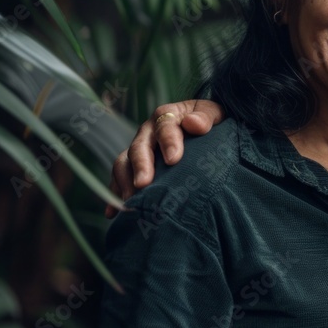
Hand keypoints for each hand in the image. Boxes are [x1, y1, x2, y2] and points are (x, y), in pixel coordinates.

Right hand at [105, 100, 224, 217]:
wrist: (203, 127)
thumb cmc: (208, 122)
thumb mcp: (214, 114)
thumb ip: (207, 117)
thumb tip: (193, 123)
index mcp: (168, 116)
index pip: (165, 126)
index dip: (168, 141)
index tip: (174, 159)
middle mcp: (148, 133)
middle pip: (139, 147)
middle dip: (140, 165)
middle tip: (144, 183)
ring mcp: (138, 150)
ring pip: (124, 164)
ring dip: (125, 182)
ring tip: (132, 202)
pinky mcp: (132, 168)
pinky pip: (119, 181)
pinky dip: (114, 196)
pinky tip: (113, 213)